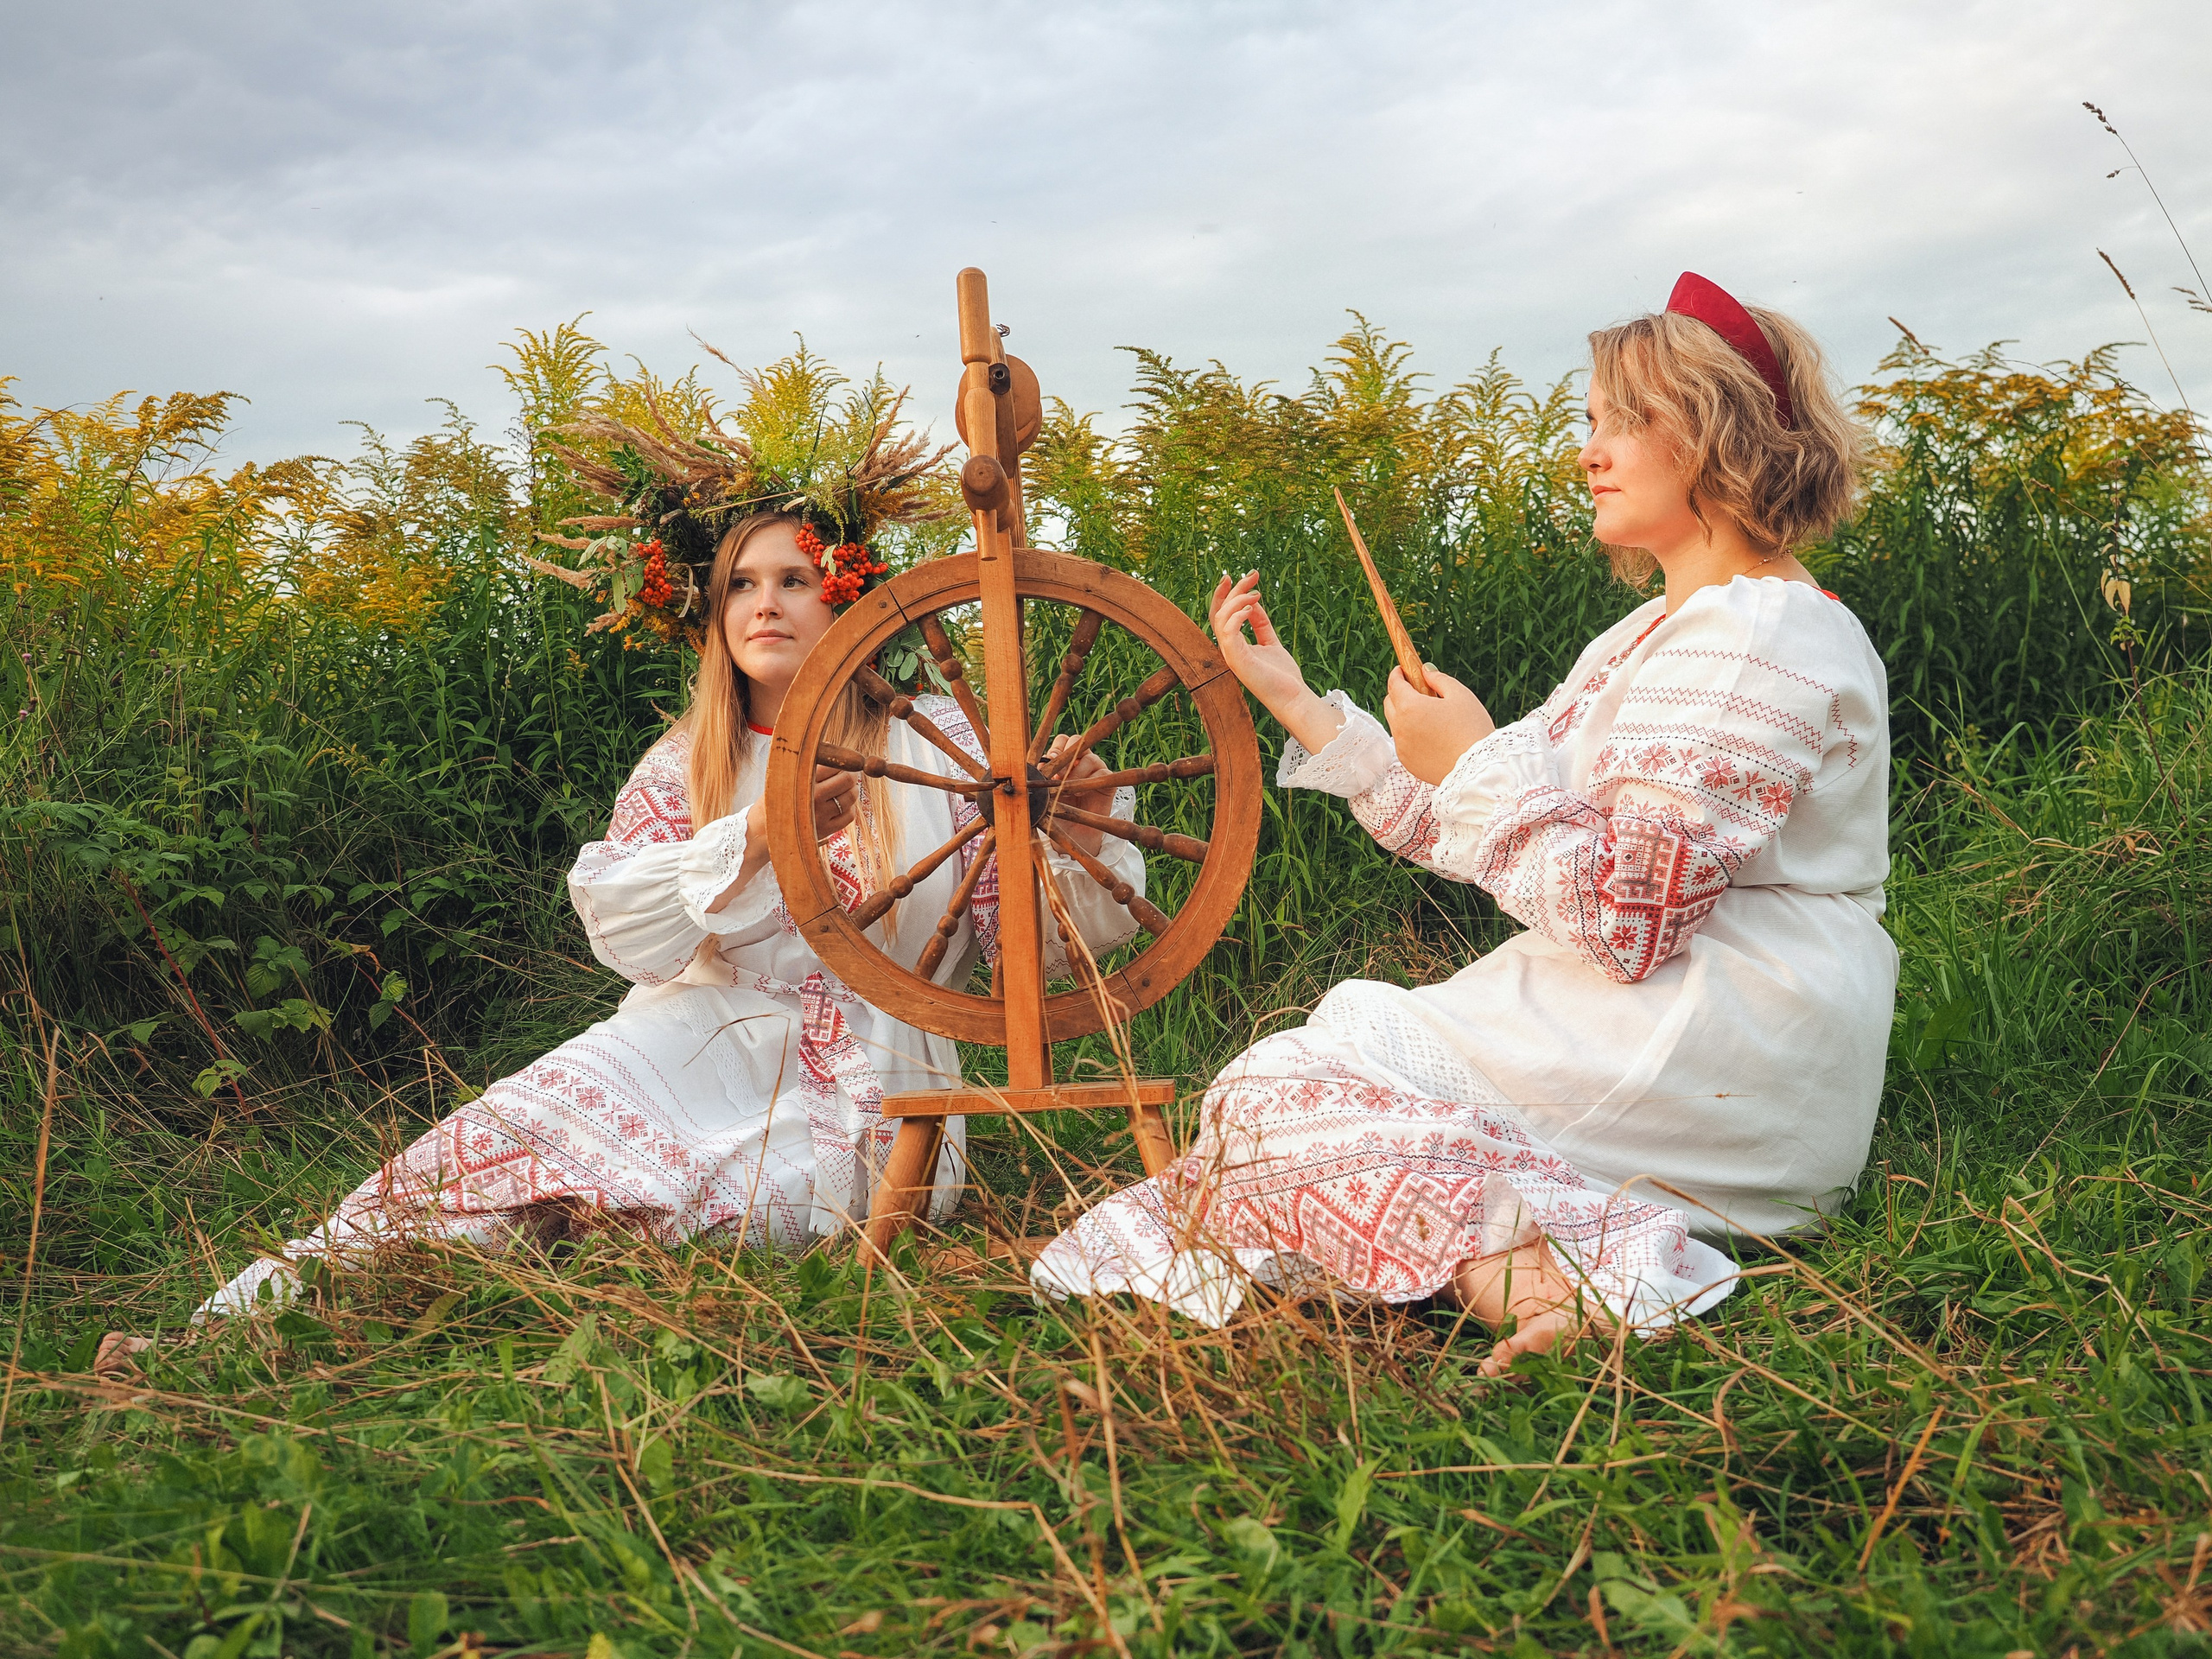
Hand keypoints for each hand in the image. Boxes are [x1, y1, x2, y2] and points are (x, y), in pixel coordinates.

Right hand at [719, 767, 855, 911]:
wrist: (761, 830)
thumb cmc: (774, 799)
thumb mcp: (783, 776)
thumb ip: (805, 766)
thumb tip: (829, 748)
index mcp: (802, 782)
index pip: (832, 766)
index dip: (839, 762)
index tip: (838, 763)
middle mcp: (813, 799)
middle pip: (846, 780)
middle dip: (849, 775)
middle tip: (846, 774)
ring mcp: (821, 816)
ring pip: (850, 798)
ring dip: (852, 791)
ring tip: (845, 789)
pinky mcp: (825, 830)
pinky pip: (848, 816)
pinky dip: (850, 808)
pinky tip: (842, 805)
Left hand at [1044, 736, 1110, 854]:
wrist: (1072, 835)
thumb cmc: (1056, 812)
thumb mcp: (1045, 793)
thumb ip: (1043, 776)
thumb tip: (1038, 765)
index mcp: (1064, 760)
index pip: (1063, 741)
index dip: (1056, 747)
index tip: (1047, 760)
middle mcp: (1081, 761)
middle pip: (1078, 741)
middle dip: (1067, 753)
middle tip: (1058, 771)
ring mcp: (1095, 770)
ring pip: (1090, 758)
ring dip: (1076, 772)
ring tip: (1067, 787)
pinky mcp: (1107, 783)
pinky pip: (1102, 773)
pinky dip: (1091, 781)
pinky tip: (1080, 793)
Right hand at [1209, 571, 1345, 755]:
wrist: (1292, 698)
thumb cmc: (1282, 675)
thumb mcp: (1271, 642)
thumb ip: (1261, 624)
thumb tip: (1253, 603)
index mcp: (1234, 645)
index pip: (1220, 615)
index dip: (1225, 594)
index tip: (1239, 576)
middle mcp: (1228, 649)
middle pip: (1218, 613)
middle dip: (1232, 590)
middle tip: (1253, 575)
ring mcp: (1231, 655)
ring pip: (1220, 620)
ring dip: (1237, 601)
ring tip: (1257, 594)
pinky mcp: (1237, 661)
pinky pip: (1228, 633)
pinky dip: (1236, 617)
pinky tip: (1252, 608)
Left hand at [1383, 665, 1494, 785]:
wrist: (1476, 769)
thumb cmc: (1471, 730)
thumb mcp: (1460, 695)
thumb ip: (1439, 679)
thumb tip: (1425, 671)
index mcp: (1409, 707)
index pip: (1394, 684)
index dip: (1398, 674)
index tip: (1404, 670)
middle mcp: (1399, 727)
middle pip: (1390, 703)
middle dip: (1399, 693)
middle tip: (1417, 690)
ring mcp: (1401, 747)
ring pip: (1396, 723)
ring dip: (1405, 715)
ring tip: (1429, 715)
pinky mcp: (1407, 762)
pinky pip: (1403, 742)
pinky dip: (1410, 734)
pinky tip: (1431, 735)